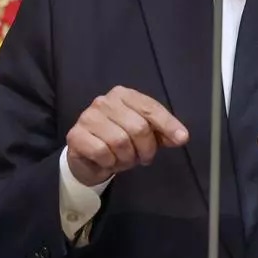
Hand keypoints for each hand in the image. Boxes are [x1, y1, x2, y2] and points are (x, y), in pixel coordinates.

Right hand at [65, 86, 188, 186]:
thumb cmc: (121, 141)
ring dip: (127, 158)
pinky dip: (110, 162)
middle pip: (138, 127)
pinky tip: (108, 161)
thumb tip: (181, 137)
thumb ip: (163, 133)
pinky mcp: (76, 135)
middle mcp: (104, 101)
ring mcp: (88, 116)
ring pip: (120, 141)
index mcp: (124, 95)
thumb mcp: (146, 135)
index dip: (168, 124)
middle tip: (143, 158)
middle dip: (145, 149)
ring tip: (124, 159)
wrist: (90, 158)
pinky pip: (102, 152)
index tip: (182, 139)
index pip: (150, 108)